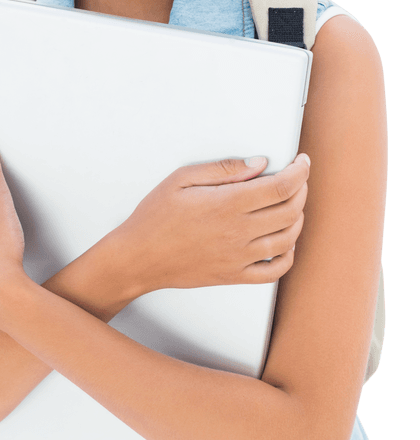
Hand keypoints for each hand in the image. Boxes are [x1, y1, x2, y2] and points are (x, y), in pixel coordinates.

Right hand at [109, 154, 309, 293]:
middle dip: (301, 190)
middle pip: (290, 210)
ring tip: (292, 205)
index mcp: (227, 205)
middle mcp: (238, 232)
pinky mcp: (234, 276)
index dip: (299, 172)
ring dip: (298, 219)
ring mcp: (238, 257)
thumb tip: (258, 163)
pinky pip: (274, 271)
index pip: (281, 187)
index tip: (301, 163)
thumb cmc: (155, 217)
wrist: (138, 257)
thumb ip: (224, 169)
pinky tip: (284, 243)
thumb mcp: (181, 179)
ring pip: (288, 239)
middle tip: (297, 179)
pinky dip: (288, 256)